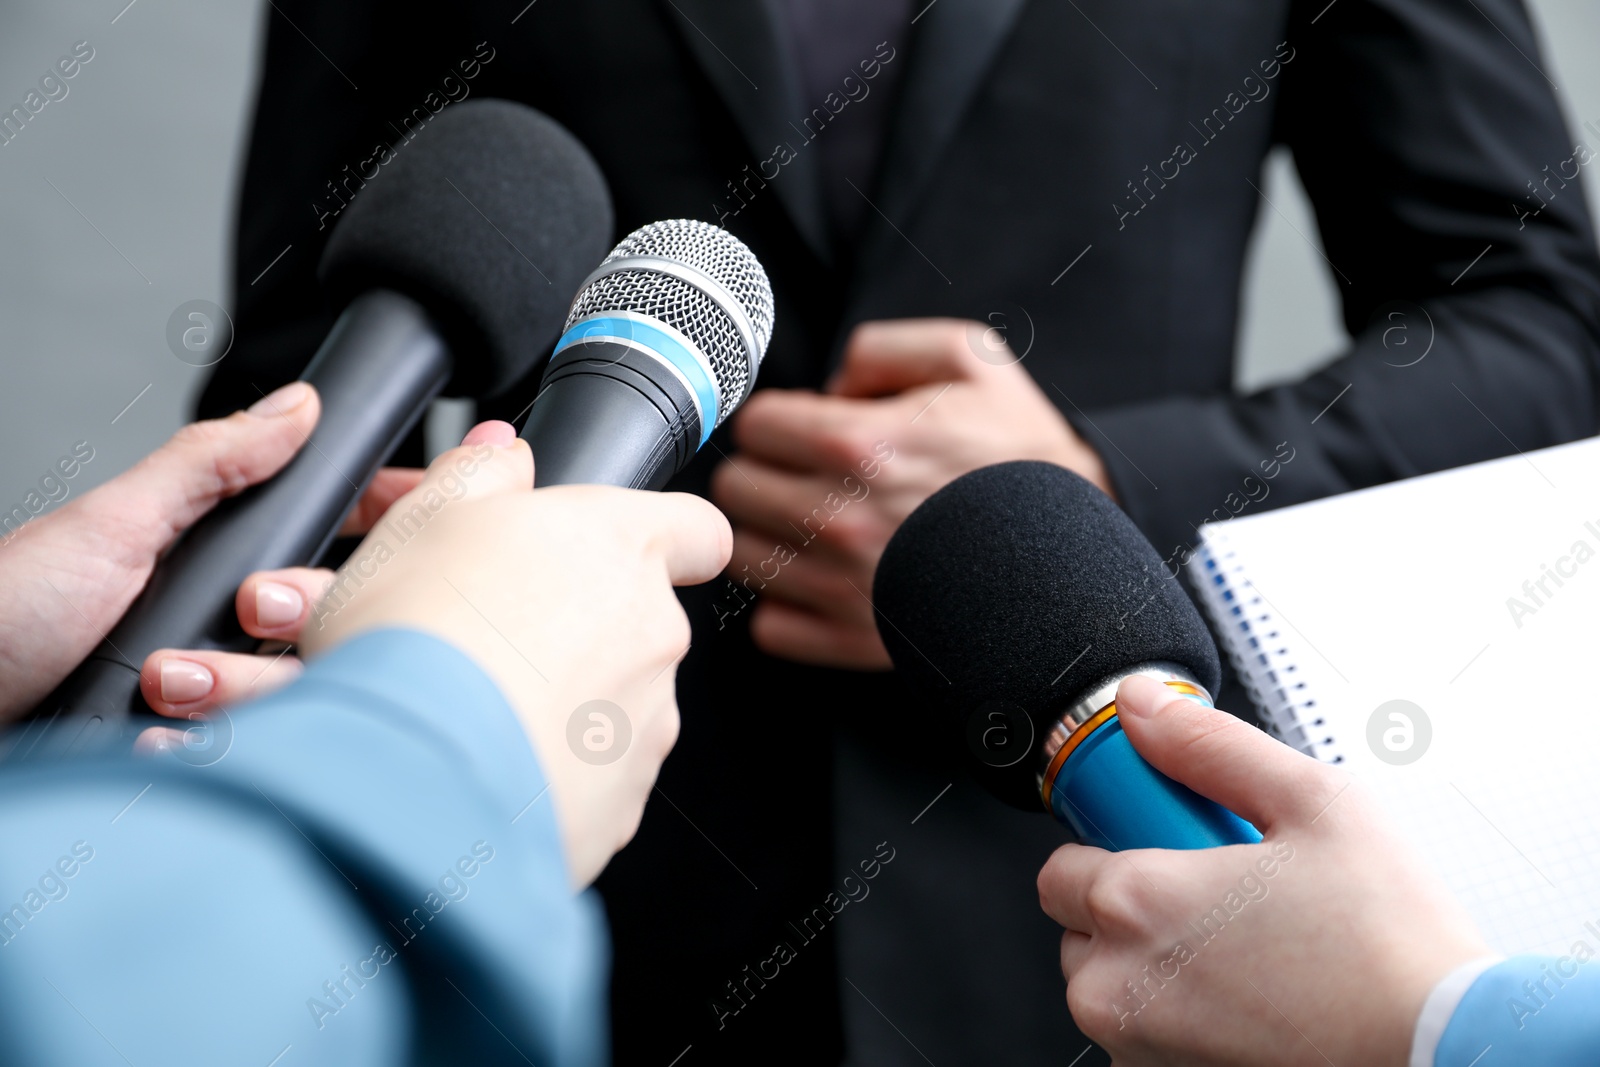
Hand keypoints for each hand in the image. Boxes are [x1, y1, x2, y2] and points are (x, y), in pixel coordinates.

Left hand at [0, 382, 417, 723]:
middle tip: (242, 609)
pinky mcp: (195, 759)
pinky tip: (162, 737)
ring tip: (162, 684)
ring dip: (234, 689)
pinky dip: (210, 746)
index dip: (384, 524)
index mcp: (214, 560)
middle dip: (292, 616)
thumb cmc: (1, 617)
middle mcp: (223, 629)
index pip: (334, 535)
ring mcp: (214, 696)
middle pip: (333, 624)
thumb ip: (211, 464)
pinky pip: (254, 755)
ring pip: (299, 695)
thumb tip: (296, 407)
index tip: (426, 513)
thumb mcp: (114, 524)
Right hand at [295, 425, 731, 885]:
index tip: (623, 552)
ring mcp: (647, 721)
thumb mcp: (423, 521)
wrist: (412, 775)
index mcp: (619, 546)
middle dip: (574, 631)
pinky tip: (484, 763)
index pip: (696, 529)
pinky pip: (592, 776)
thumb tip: (501, 454)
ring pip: (612, 702)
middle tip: (490, 640)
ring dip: (557, 702)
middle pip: (636, 621)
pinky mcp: (624, 800)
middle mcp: (654, 632)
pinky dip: (549, 771)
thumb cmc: (417, 640)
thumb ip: (477, 474)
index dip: (666, 536)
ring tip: (472, 709)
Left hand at [711, 318, 1108, 667]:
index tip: (802, 429)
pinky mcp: (850, 641)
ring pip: (741, 554)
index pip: (754, 426)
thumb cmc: (1020, 461)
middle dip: (765, 472)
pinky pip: (769, 626)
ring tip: (813, 526)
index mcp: (858, 445)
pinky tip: (821, 580)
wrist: (1074, 559)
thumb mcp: (972, 359)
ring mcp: (840, 586)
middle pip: (734, 489)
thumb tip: (828, 384)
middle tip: (804, 475)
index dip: (777, 419)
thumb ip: (881, 347)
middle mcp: (839, 519)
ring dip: (768, 535)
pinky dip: (786, 604)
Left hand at [1037, 676, 1488, 1065]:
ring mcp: (1141, 1048)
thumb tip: (1144, 707)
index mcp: (1136, 904)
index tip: (1173, 847)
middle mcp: (1119, 986)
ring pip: (1113, 988)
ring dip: (1158, 965)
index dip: (1118, 847)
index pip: (1060, 865)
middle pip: (1081, 929)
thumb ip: (1208, 745)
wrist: (1446, 1054)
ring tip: (1250, 949)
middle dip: (1136, 907)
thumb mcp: (1312, 802)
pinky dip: (1184, 1015)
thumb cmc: (1393, 949)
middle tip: (1222, 897)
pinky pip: (1148, 1038)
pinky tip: (1258, 998)